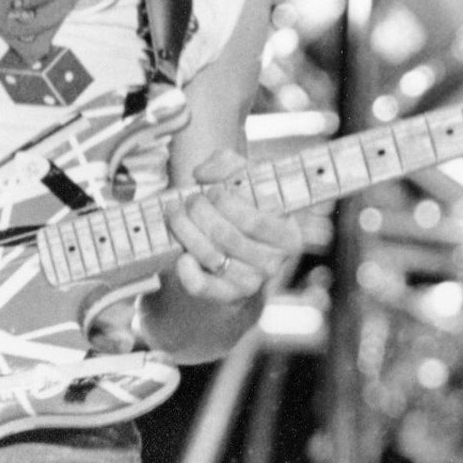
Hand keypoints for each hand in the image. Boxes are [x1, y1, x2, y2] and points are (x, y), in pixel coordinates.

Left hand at [164, 149, 301, 303]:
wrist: (238, 259)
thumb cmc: (243, 213)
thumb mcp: (245, 182)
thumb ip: (229, 164)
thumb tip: (203, 173)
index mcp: (287, 234)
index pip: (254, 219)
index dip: (224, 201)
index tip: (210, 191)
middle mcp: (274, 262)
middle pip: (226, 235)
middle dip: (198, 212)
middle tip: (188, 201)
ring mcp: (251, 283)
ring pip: (211, 256)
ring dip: (185, 232)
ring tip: (176, 215)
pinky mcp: (228, 298)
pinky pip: (202, 286)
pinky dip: (186, 271)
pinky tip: (182, 255)